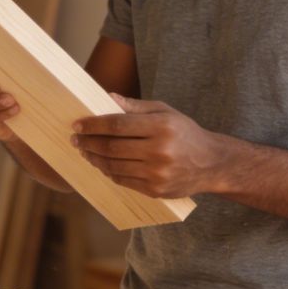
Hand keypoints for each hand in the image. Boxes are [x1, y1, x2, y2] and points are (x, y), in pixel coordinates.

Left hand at [71, 94, 228, 197]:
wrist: (211, 163)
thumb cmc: (185, 133)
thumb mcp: (166, 112)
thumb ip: (136, 107)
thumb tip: (108, 98)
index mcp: (161, 127)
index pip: (118, 124)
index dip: (94, 125)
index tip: (78, 125)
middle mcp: (159, 151)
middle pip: (112, 147)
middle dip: (89, 143)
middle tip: (76, 139)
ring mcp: (157, 173)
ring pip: (114, 166)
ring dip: (94, 159)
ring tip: (85, 152)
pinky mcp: (155, 190)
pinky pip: (123, 181)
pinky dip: (109, 172)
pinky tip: (102, 164)